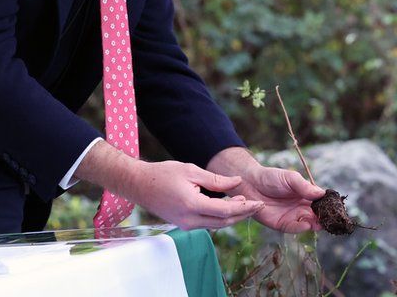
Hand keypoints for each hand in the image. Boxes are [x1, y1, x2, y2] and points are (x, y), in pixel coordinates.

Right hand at [124, 159, 265, 229]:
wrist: (139, 184)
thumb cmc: (163, 174)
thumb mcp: (191, 170)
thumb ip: (216, 180)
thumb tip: (237, 183)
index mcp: (192, 205)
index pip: (225, 211)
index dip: (244, 208)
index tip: (258, 203)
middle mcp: (189, 220)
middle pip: (223, 222)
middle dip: (242, 214)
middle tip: (257, 205)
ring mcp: (185, 225)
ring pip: (215, 225)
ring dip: (232, 216)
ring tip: (245, 204)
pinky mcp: (182, 224)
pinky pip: (206, 223)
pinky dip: (220, 217)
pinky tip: (228, 207)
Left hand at [208, 148, 324, 232]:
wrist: (250, 184)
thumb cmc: (271, 178)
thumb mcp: (290, 178)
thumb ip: (304, 186)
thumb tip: (322, 193)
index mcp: (305, 195)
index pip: (321, 202)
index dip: (329, 206)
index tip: (337, 208)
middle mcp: (301, 207)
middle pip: (317, 215)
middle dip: (324, 218)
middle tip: (332, 219)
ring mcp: (291, 216)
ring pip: (308, 223)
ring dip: (315, 224)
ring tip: (321, 223)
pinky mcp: (281, 224)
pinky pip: (293, 228)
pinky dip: (301, 228)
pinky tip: (307, 224)